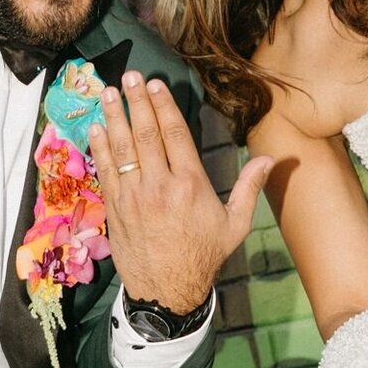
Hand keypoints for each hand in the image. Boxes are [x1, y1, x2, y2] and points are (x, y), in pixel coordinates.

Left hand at [88, 73, 271, 309]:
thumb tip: (271, 158)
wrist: (168, 290)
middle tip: (129, 77)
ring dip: (114, 117)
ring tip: (109, 93)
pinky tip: (96, 128)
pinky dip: (100, 148)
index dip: (164, 106)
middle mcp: (160, 186)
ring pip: (122, 148)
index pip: (174, 135)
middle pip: (146, 134)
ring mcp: (134, 197)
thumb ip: (249, 188)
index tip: (156, 85)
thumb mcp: (235, 225)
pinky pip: (106, 171)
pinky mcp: (115, 209)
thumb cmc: (204, 256)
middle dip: (137, 102)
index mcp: (190, 185)